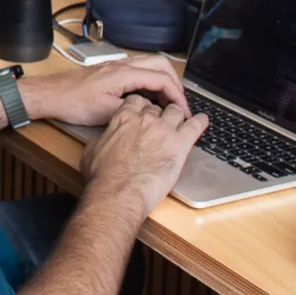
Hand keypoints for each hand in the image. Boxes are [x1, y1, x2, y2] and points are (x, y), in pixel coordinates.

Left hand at [19, 56, 187, 126]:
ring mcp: (117, 66)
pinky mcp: (112, 72)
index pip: (161, 78)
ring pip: (150, 66)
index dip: (177, 95)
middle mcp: (123, 65)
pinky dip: (150, 82)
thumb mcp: (105, 113)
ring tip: (167, 103)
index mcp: (124, 73)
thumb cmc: (73, 102)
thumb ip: (132, 111)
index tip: (183, 110)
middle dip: (175, 83)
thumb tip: (152, 114)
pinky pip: (139, 71)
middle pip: (161, 64)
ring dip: (163, 81)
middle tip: (179, 104)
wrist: (51, 95)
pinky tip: (148, 99)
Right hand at [80, 96, 207, 218]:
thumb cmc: (103, 177)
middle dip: (160, 113)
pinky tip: (202, 121)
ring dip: (178, 116)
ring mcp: (164, 130)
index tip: (145, 112)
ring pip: (176, 111)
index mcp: (123, 119)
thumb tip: (102, 140)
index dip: (143, 107)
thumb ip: (102, 139)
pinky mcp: (180, 144)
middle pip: (158, 107)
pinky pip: (195, 126)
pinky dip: (200, 121)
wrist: (118, 193)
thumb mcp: (92, 151)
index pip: (137, 101)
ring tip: (181, 120)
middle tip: (161, 122)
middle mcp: (145, 120)